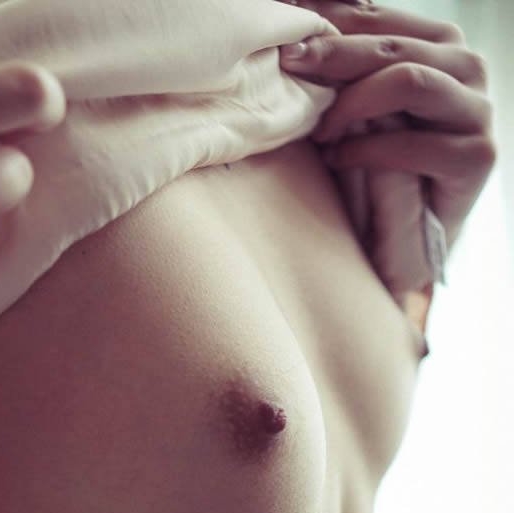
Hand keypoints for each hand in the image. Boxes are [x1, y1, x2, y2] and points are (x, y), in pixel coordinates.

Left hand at [279, 1, 495, 253]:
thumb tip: (294, 14)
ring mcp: (477, 111)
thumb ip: (344, 65)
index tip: (285, 23)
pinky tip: (337, 158)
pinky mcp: (476, 157)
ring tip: (319, 128)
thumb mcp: (359, 107)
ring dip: (353, 101)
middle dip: (334, 53)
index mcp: (439, 44)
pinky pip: (414, 143)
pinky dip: (367, 150)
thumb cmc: (379, 169)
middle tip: (290, 64)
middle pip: (392, 47)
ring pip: (410, 81)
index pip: (380, 18)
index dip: (330, 18)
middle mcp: (467, 68)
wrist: (412, 240)